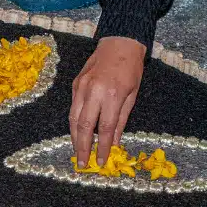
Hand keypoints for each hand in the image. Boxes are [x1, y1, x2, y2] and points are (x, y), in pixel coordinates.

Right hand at [70, 36, 146, 165]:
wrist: (119, 42)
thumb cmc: (131, 68)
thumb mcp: (133, 95)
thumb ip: (122, 119)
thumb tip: (115, 142)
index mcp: (113, 95)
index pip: (105, 129)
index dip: (102, 147)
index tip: (101, 162)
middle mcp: (94, 92)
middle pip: (84, 127)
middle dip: (82, 147)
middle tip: (82, 163)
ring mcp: (81, 88)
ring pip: (73, 119)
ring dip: (74, 137)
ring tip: (77, 151)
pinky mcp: (75, 84)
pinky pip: (73, 108)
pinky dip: (74, 122)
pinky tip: (77, 132)